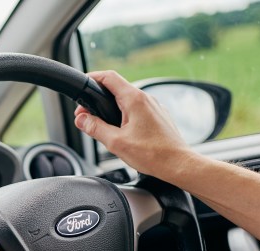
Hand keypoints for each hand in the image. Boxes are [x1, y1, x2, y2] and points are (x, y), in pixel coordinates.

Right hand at [75, 70, 194, 182]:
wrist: (177, 163)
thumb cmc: (152, 154)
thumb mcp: (116, 142)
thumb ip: (95, 128)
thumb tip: (81, 119)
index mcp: (134, 100)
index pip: (109, 77)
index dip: (92, 77)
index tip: (83, 84)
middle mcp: (146, 99)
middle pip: (117, 89)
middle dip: (98, 99)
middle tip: (85, 116)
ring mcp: (153, 107)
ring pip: (127, 100)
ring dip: (111, 108)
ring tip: (101, 125)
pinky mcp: (157, 116)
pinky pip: (137, 110)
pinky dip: (124, 115)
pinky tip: (120, 131)